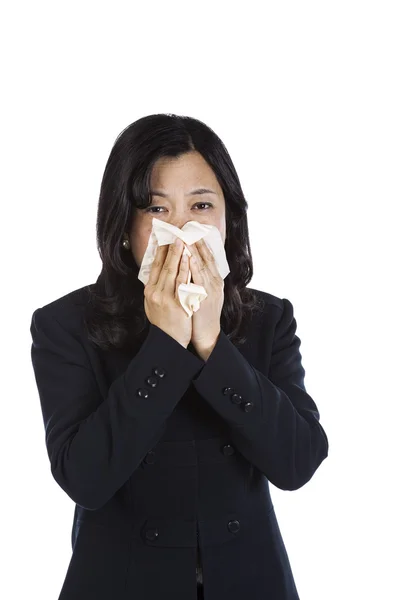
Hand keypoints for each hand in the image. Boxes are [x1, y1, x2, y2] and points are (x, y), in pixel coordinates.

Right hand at [144, 238, 191, 347]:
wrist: (169, 342)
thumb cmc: (164, 323)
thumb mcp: (153, 305)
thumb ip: (155, 289)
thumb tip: (156, 273)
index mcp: (149, 291)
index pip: (154, 266)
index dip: (158, 250)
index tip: (163, 236)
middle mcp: (155, 293)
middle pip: (162, 266)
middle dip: (169, 248)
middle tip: (174, 233)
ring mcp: (165, 298)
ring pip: (171, 271)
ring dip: (177, 254)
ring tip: (182, 240)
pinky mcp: (176, 304)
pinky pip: (182, 282)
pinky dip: (185, 269)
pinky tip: (189, 258)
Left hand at [187, 238, 223, 355]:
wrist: (206, 333)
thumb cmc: (201, 314)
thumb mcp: (203, 293)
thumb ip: (199, 279)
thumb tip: (190, 265)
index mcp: (215, 281)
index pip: (209, 258)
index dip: (201, 244)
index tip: (194, 231)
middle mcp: (215, 283)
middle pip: (207, 258)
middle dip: (197, 243)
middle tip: (189, 228)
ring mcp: (211, 290)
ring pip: (203, 266)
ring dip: (195, 251)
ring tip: (187, 237)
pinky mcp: (205, 298)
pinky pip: (199, 280)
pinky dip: (195, 268)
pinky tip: (190, 258)